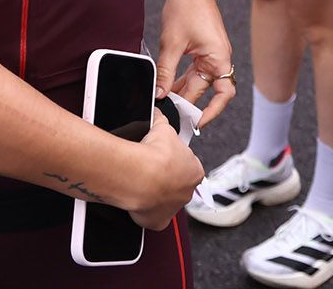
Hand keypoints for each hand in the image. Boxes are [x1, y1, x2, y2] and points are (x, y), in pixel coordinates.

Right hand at [126, 110, 203, 230]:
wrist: (140, 175)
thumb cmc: (154, 154)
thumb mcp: (162, 129)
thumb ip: (162, 123)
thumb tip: (158, 112)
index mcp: (195, 170)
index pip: (186, 165)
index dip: (172, 160)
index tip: (161, 157)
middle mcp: (188, 191)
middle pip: (177, 184)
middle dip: (164, 178)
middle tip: (148, 169)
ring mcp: (174, 208)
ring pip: (165, 200)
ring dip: (155, 193)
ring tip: (140, 182)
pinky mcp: (159, 221)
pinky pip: (152, 215)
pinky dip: (145, 209)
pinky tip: (137, 198)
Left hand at [156, 0, 235, 126]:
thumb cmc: (186, 6)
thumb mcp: (171, 43)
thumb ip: (165, 72)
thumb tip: (160, 93)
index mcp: (219, 58)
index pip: (223, 95)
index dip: (211, 112)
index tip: (197, 124)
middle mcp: (219, 57)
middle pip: (206, 89)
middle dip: (188, 102)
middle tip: (169, 114)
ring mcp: (212, 52)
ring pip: (198, 80)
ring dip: (184, 89)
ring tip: (165, 101)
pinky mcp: (204, 47)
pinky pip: (195, 69)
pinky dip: (183, 77)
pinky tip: (168, 84)